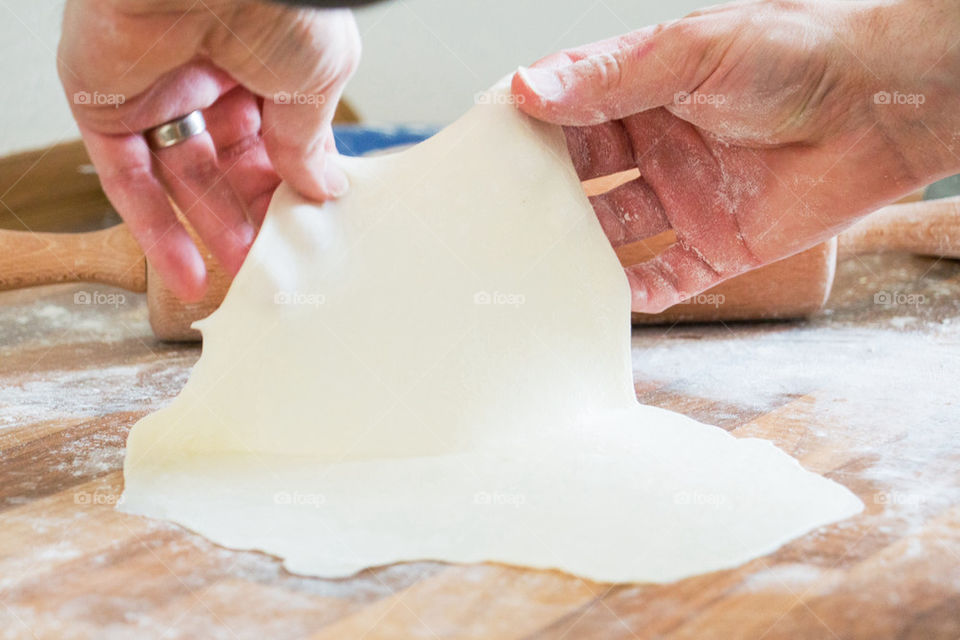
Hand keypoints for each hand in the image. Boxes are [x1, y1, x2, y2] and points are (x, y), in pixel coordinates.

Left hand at [58, 0, 359, 300]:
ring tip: (242, 273)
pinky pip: (128, 179)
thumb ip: (311, 140)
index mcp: (263, 58)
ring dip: (211, 229)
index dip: (291, 184)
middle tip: (276, 258)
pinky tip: (188, 274)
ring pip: (183, 177)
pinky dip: (155, 231)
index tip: (307, 226)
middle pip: (230, 161)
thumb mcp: (319, 79)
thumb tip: (323, 186)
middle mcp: (208, 71)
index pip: (276, 136)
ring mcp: (155, 89)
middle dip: (253, 213)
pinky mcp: (105, 106)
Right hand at [512, 0, 959, 312]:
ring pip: (611, 236)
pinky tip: (602, 302)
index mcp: (643, 93)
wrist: (886, 105)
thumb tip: (527, 89)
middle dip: (541, 199)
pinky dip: (633, 295)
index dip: (524, 133)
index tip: (480, 154)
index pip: (565, 116)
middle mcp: (655, 148)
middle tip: (495, 220)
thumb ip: (610, 78)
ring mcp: (682, 200)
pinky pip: (662, 279)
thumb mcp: (692, 53)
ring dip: (577, 252)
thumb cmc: (799, 55)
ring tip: (534, 269)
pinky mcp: (716, 247)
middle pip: (579, 181)